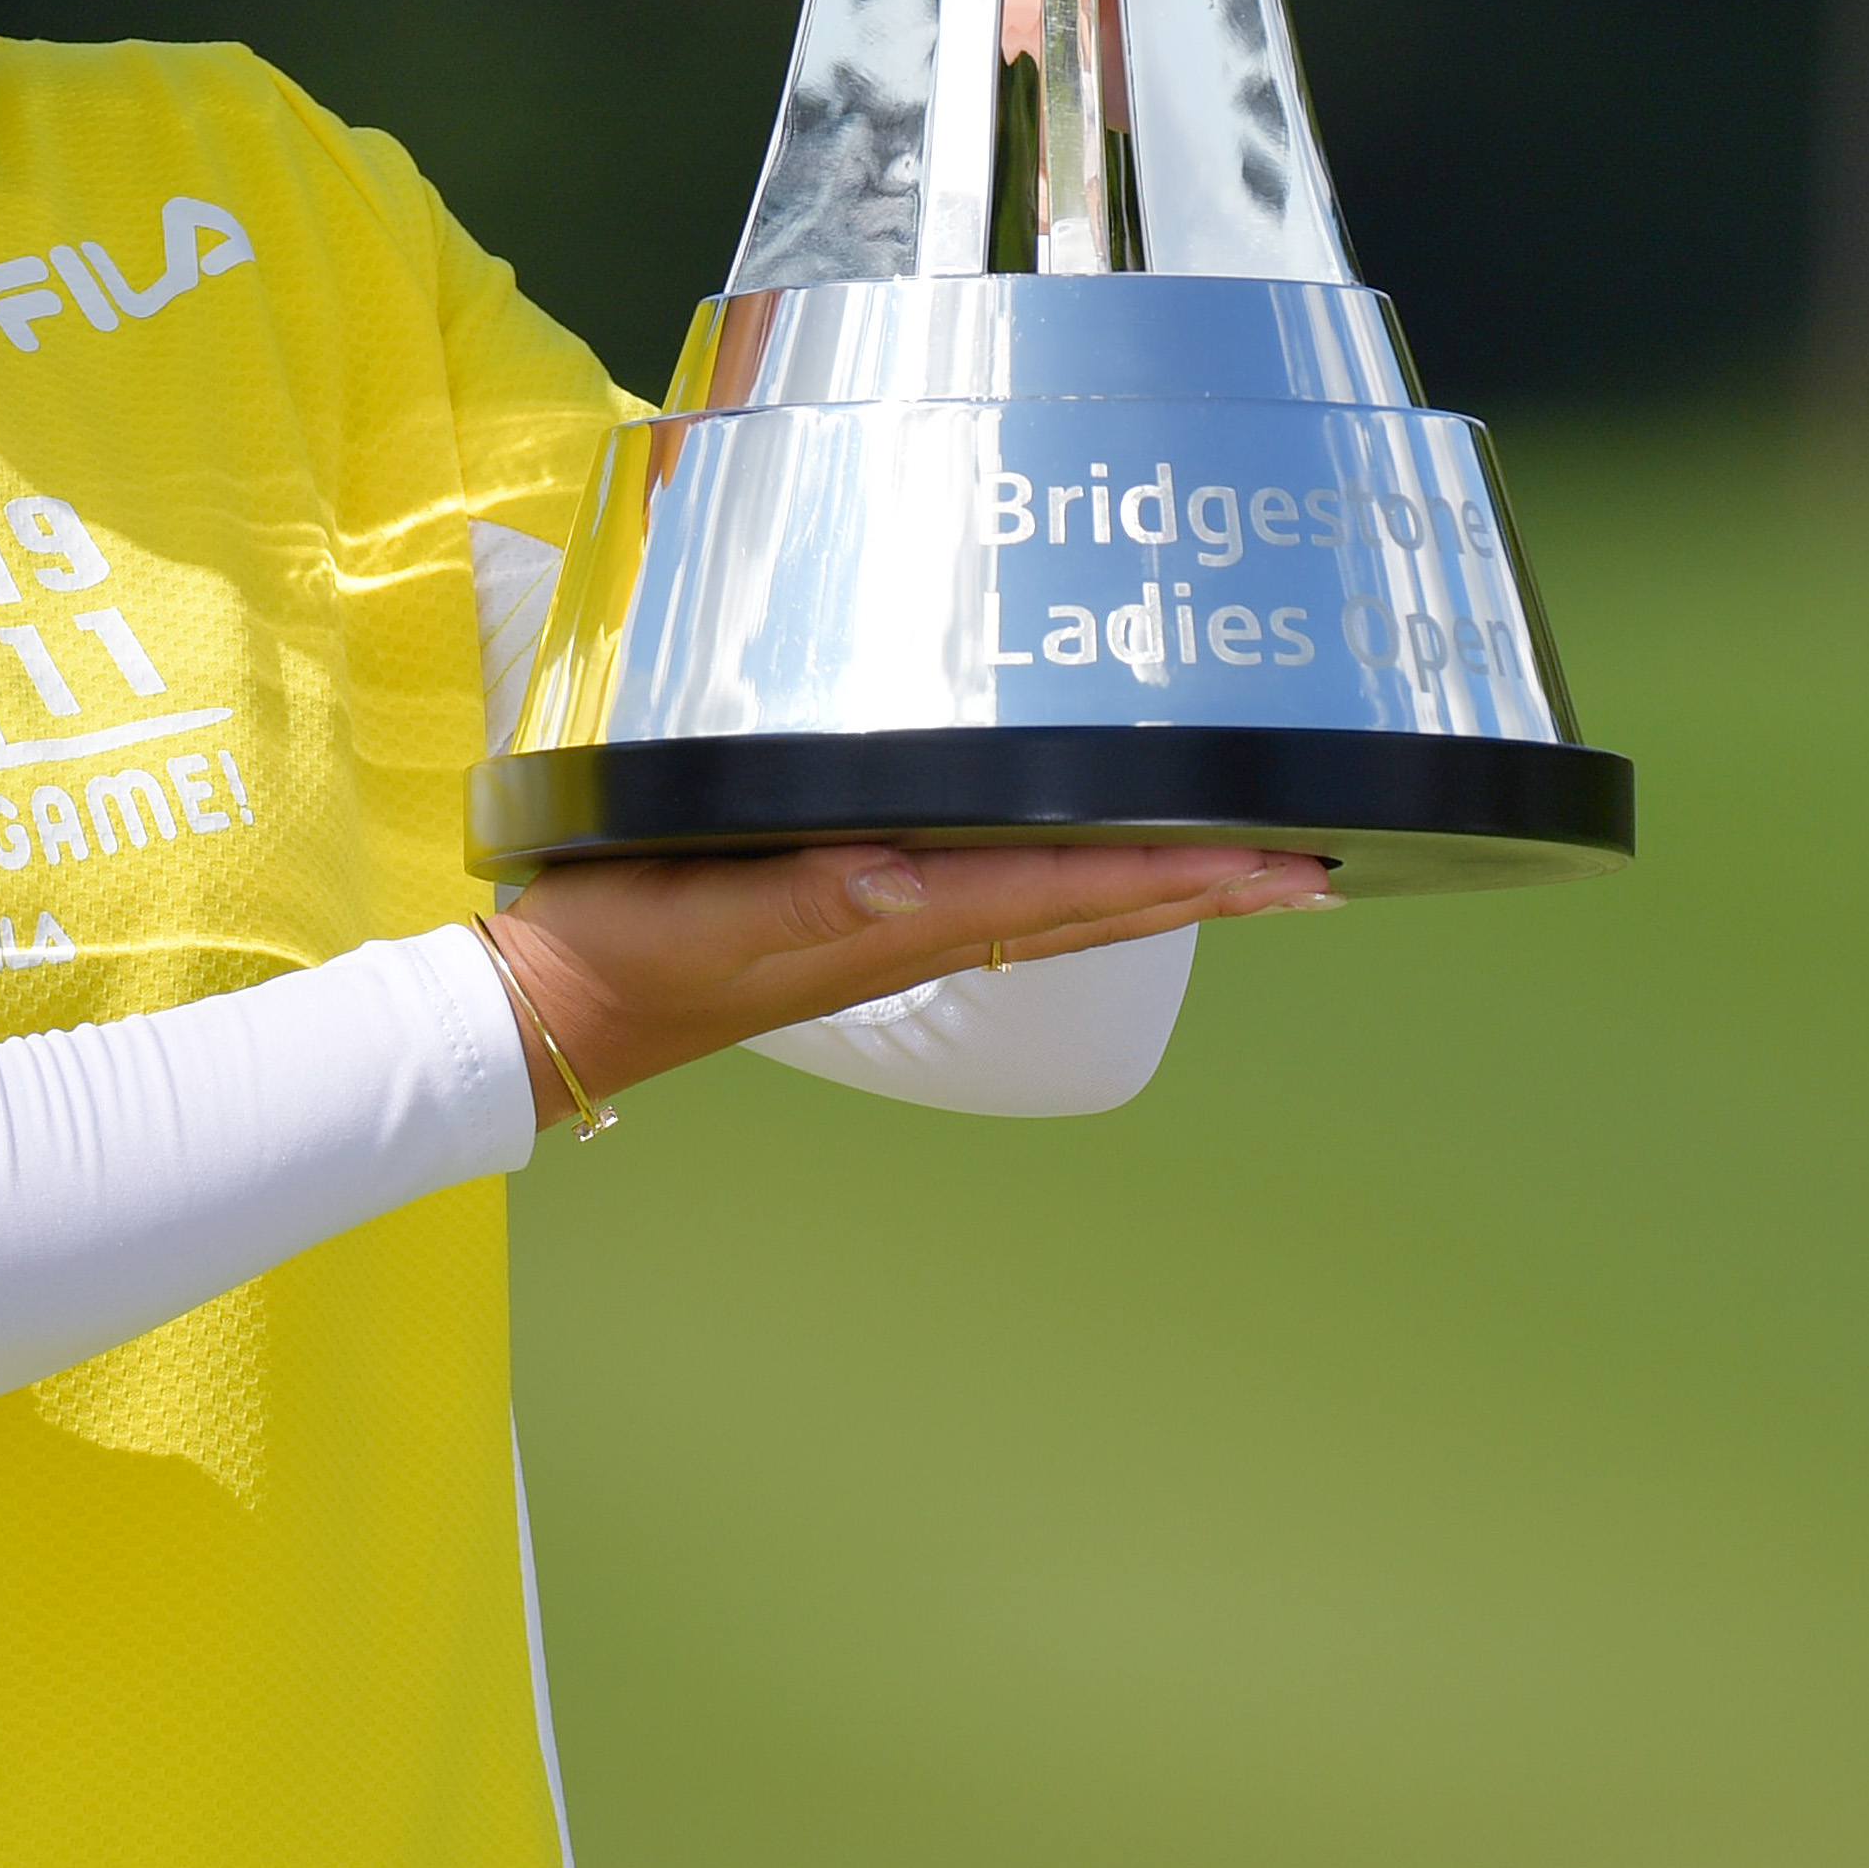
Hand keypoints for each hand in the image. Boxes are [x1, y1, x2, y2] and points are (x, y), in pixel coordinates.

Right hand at [488, 838, 1334, 1109]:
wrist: (555, 1005)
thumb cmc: (619, 950)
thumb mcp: (697, 913)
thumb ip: (800, 897)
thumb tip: (904, 881)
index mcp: (890, 926)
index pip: (1061, 891)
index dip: (1172, 874)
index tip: (1270, 861)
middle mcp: (911, 933)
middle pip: (1090, 908)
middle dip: (1205, 888)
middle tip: (1313, 867)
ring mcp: (890, 935)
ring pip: (1061, 909)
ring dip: (1159, 891)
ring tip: (1244, 873)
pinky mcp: (857, 925)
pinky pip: (1004, 904)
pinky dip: (1078, 886)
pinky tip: (1097, 872)